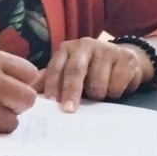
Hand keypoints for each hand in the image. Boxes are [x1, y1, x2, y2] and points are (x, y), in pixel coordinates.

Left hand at [38, 37, 152, 109]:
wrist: (126, 59)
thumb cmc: (91, 69)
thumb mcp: (69, 70)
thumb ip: (51, 79)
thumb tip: (30, 91)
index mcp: (67, 49)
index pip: (56, 68)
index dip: (52, 85)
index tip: (50, 102)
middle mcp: (85, 45)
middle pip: (75, 71)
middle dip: (71, 92)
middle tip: (68, 110)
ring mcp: (107, 50)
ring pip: (98, 82)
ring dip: (98, 95)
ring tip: (100, 93)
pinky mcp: (126, 59)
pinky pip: (117, 85)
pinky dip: (115, 93)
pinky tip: (115, 88)